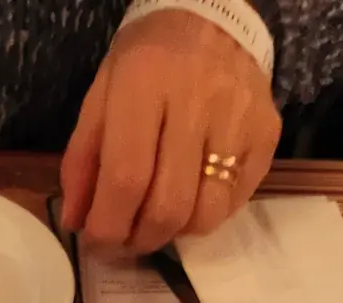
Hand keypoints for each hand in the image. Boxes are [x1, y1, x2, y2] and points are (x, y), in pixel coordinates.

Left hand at [59, 8, 279, 255]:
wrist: (211, 21)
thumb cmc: (147, 63)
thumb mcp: (101, 96)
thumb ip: (83, 159)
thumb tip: (75, 221)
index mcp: (145, 84)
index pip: (127, 177)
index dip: (109, 224)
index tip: (97, 241)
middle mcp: (198, 101)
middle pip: (169, 205)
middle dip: (140, 238)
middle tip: (126, 240)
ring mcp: (240, 120)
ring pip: (207, 214)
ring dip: (174, 233)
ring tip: (156, 221)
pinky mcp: (267, 135)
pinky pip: (235, 202)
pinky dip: (206, 215)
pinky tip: (189, 199)